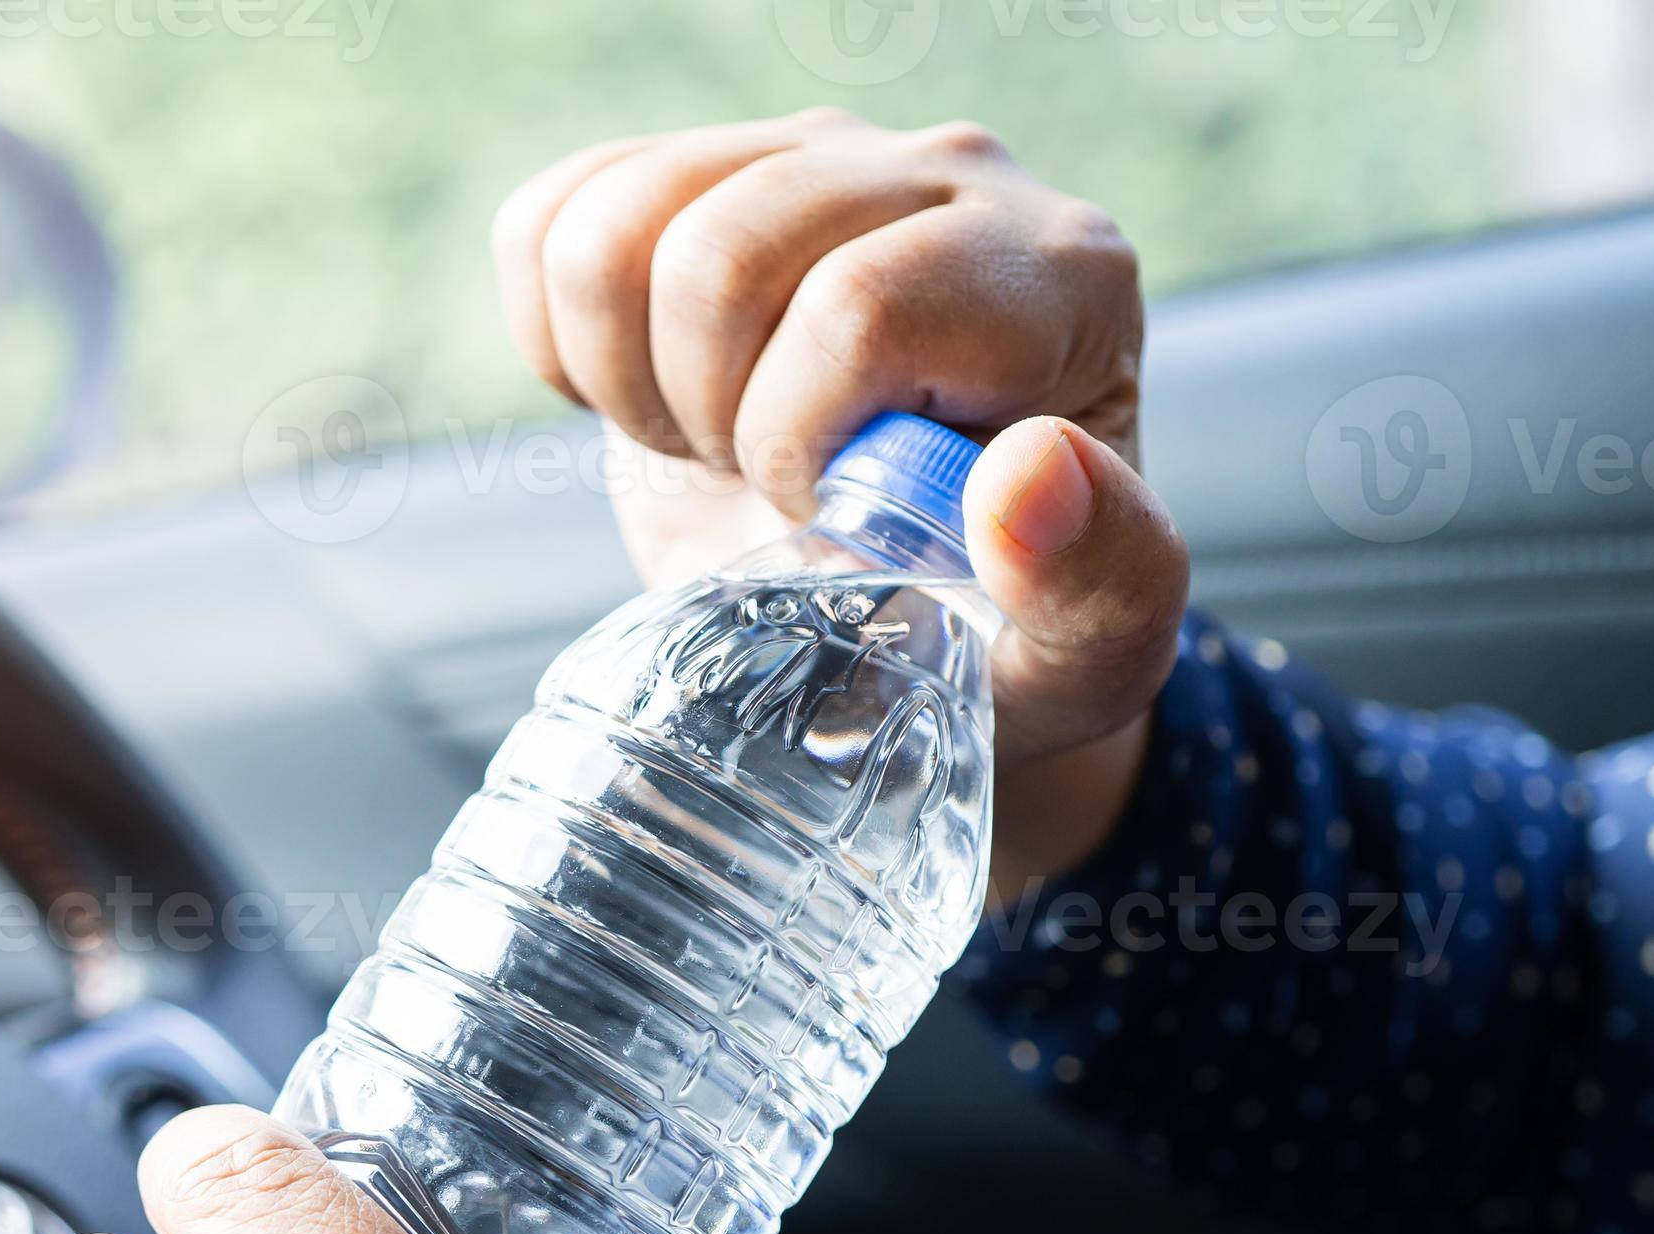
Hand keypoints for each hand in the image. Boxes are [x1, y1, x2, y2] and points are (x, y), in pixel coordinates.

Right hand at [492, 110, 1189, 893]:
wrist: (906, 600)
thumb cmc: (1003, 629)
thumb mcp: (1085, 654)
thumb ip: (1102, 577)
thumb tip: (1031, 471)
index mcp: (1063, 279)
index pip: (856, 307)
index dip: (795, 441)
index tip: (828, 519)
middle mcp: (948, 177)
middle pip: (721, 256)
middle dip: (707, 418)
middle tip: (764, 492)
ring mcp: (814, 159)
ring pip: (618, 226)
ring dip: (630, 379)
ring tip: (710, 446)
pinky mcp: (701, 173)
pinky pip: (551, 217)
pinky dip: (561, 340)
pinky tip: (646, 398)